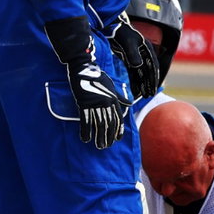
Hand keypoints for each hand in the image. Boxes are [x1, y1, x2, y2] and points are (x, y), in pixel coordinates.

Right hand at [43, 16, 128, 148]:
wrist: (83, 67)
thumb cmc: (97, 75)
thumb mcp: (111, 85)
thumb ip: (120, 96)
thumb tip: (130, 104)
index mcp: (113, 98)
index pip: (118, 118)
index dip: (118, 130)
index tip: (117, 139)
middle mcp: (106, 102)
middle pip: (108, 123)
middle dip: (108, 136)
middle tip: (106, 146)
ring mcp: (94, 103)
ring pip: (98, 124)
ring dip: (98, 136)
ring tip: (98, 146)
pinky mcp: (83, 102)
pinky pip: (85, 120)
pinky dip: (85, 131)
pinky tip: (85, 139)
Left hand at [109, 20, 157, 98]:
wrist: (111, 27)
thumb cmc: (121, 33)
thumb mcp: (128, 42)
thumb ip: (133, 54)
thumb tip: (138, 65)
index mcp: (147, 49)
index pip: (153, 66)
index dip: (154, 77)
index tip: (153, 87)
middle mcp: (143, 54)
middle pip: (148, 71)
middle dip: (149, 83)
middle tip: (149, 94)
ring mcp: (136, 56)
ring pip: (141, 73)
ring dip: (143, 83)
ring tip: (143, 94)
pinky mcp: (128, 59)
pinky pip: (134, 72)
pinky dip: (135, 80)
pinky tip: (134, 88)